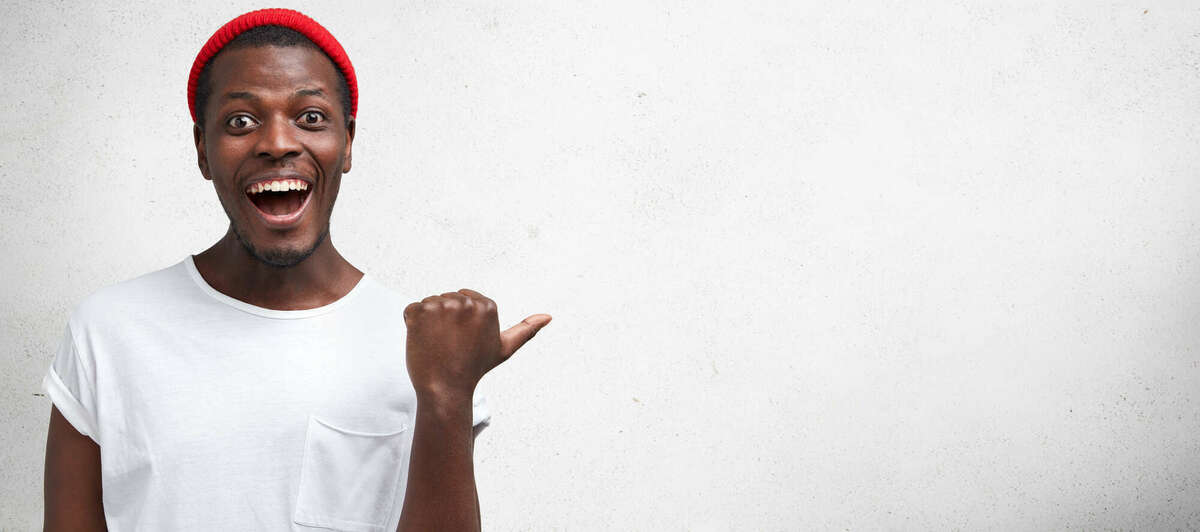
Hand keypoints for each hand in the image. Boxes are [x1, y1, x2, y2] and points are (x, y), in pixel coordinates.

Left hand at [404, 288, 550, 400]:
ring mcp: (442, 306)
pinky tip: (422, 341)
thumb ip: (525, 330)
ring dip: (428, 322)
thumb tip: (548, 316)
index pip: (464, 298)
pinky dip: (412, 324)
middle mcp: (466, 302)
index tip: (464, 340)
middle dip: (444, 319)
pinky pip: (411, 309)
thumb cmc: (474, 369)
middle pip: (446, 299)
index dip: (460, 320)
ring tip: (438, 344)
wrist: (445, 389)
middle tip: (450, 344)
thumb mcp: (503, 349)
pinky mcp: (420, 312)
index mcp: (487, 306)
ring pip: (429, 304)